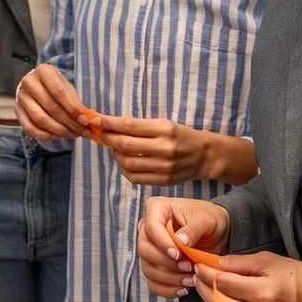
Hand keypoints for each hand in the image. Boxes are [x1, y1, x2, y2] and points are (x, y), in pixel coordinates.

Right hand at [15, 65, 87, 142]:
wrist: (36, 85)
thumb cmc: (55, 87)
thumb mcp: (67, 88)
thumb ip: (76, 103)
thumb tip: (88, 120)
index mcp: (44, 71)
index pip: (59, 92)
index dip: (73, 108)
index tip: (85, 120)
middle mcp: (29, 82)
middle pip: (51, 107)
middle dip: (69, 122)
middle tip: (81, 131)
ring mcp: (21, 97)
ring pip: (40, 119)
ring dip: (58, 130)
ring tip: (72, 134)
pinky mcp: (17, 110)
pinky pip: (29, 127)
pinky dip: (43, 135)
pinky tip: (56, 137)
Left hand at [94, 115, 213, 185]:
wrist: (204, 155)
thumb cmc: (182, 136)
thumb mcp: (165, 124)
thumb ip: (141, 126)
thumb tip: (112, 126)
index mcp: (165, 129)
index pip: (130, 125)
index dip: (110, 123)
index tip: (97, 120)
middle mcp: (165, 148)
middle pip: (126, 145)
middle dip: (109, 139)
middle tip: (101, 134)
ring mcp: (164, 167)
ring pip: (127, 163)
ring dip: (115, 155)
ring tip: (115, 148)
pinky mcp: (163, 180)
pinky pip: (135, 177)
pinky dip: (124, 169)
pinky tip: (124, 162)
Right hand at [137, 197, 230, 297]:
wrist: (216, 233)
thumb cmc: (210, 219)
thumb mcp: (206, 220)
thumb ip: (193, 229)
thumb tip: (180, 241)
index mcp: (157, 209)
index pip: (151, 228)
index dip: (162, 244)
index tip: (178, 254)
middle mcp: (147, 229)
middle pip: (144, 250)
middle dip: (167, 264)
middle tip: (189, 267)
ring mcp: (149, 249)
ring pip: (148, 269)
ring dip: (170, 279)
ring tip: (191, 280)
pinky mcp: (154, 266)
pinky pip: (153, 283)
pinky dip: (167, 290)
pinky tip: (184, 289)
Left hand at [193, 251, 301, 301]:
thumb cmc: (293, 277)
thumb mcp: (269, 261)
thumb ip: (241, 263)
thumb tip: (217, 265)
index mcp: (263, 293)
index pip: (224, 284)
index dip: (208, 274)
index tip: (199, 266)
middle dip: (203, 288)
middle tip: (197, 276)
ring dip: (207, 301)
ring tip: (202, 286)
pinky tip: (215, 301)